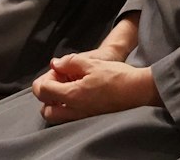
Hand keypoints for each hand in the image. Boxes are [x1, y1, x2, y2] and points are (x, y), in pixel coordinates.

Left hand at [32, 53, 159, 123]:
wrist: (136, 89)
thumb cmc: (116, 76)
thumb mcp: (92, 62)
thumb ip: (69, 62)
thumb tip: (55, 64)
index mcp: (72, 96)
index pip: (43, 91)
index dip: (47, 77)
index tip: (59, 69)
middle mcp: (74, 110)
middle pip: (46, 110)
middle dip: (47, 94)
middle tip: (58, 79)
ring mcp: (82, 116)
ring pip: (56, 116)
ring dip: (55, 102)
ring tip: (67, 85)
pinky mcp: (89, 117)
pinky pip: (69, 116)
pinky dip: (66, 105)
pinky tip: (78, 90)